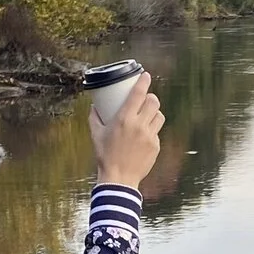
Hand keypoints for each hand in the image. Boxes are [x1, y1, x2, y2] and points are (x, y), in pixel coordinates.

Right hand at [90, 72, 163, 187]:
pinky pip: (157, 132)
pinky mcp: (155, 146)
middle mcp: (139, 125)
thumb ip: (94, 118)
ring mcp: (149, 136)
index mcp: (124, 119)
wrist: (119, 178)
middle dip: (151, 98)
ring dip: (154, 113)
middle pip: (154, 102)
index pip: (138, 94)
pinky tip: (144, 135)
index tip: (146, 75)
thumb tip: (94, 106)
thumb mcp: (96, 135)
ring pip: (159, 116)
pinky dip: (151, 130)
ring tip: (148, 116)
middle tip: (146, 99)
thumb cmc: (105, 155)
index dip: (144, 81)